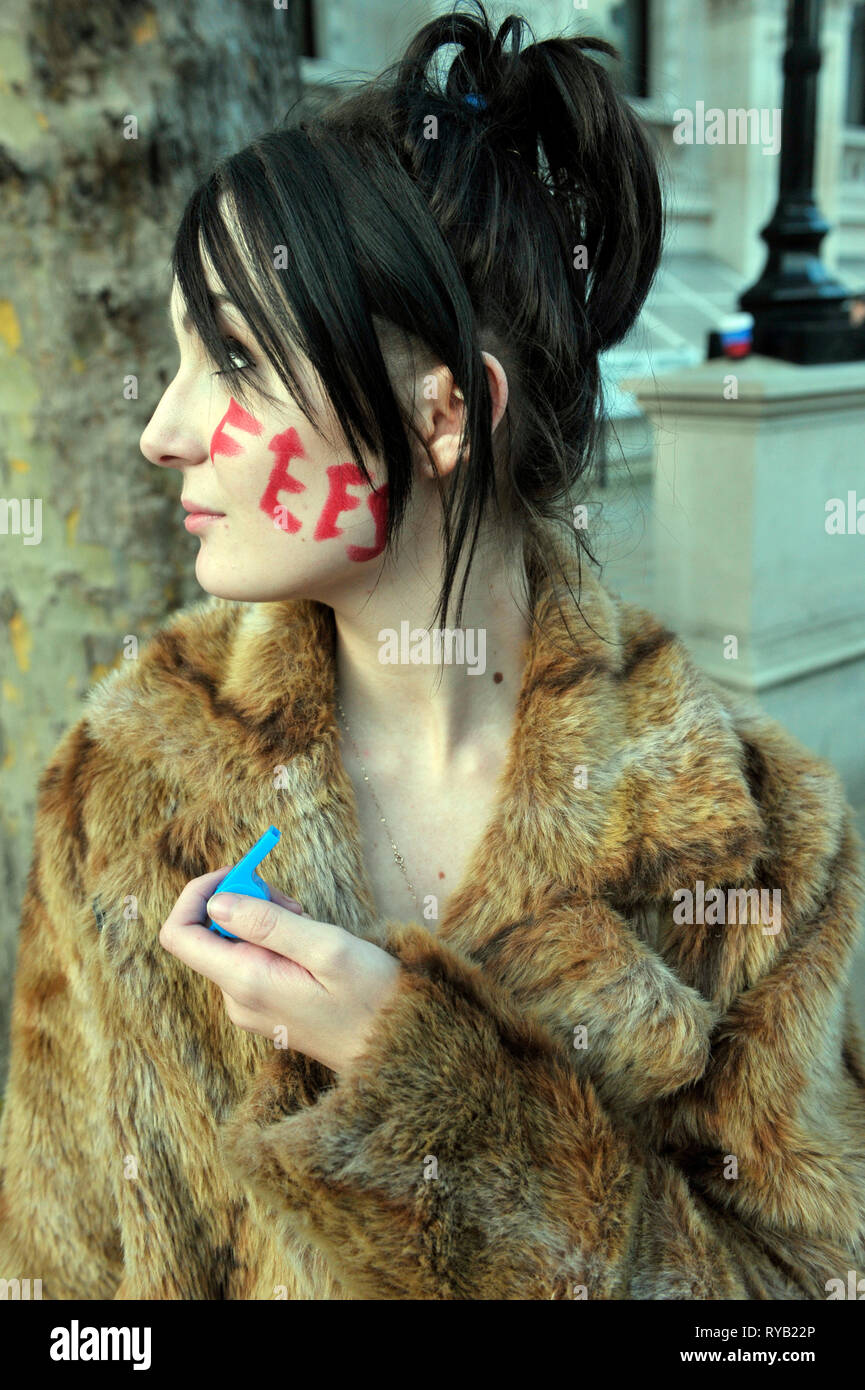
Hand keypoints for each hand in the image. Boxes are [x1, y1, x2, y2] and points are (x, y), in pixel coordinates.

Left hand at [159, 866, 403, 1076]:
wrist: (397, 1049)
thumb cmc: (372, 998)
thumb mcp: (328, 948)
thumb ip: (268, 924)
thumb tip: (215, 901)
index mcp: (245, 982)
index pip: (179, 934)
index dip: (197, 893)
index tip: (239, 874)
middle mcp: (236, 998)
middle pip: (209, 932)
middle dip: (244, 902)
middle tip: (294, 903)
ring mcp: (249, 1005)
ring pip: (232, 943)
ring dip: (263, 921)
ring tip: (309, 926)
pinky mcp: (265, 1006)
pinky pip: (250, 960)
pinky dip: (273, 940)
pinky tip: (310, 946)